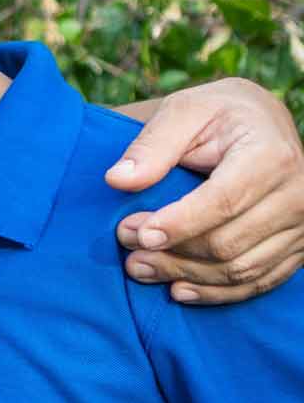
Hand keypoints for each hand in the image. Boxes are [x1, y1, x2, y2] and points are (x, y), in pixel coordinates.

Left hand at [107, 77, 303, 303]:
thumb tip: (117, 180)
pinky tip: (178, 289)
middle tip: (125, 245)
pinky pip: (259, 281)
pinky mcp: (298, 247)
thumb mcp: (184, 110)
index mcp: (271, 156)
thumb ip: (151, 145)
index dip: (178, 223)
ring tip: (140, 267)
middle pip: (229, 242)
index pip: (223, 202)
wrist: (262, 122)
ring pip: (242, 269)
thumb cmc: (218, 113)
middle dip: (172, 251)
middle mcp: (297, 196)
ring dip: (186, 275)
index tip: (136, 233)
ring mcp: (302, 226)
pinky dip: (217, 292)